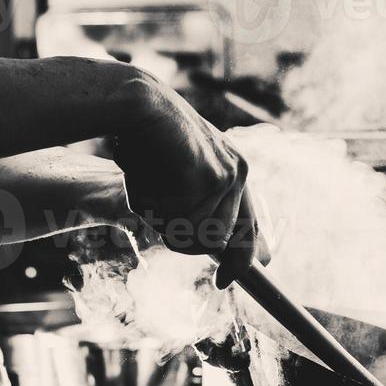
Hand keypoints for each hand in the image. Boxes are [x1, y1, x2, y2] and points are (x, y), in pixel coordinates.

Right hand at [108, 71, 268, 287]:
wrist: (138, 103)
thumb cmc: (147, 140)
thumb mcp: (176, 176)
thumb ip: (194, 206)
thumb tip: (209, 244)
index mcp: (234, 171)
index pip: (247, 228)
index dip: (239, 260)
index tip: (223, 282)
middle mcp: (238, 173)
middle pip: (214, 241)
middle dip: (180, 235)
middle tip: (154, 204)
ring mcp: (227, 176)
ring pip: (194, 235)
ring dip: (163, 220)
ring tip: (148, 183)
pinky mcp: (212, 177)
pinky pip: (179, 220)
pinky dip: (157, 207)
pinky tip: (148, 174)